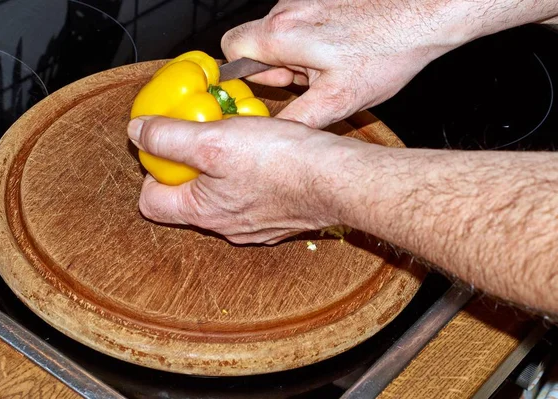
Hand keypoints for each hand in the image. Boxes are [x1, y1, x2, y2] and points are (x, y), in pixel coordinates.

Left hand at [127, 116, 362, 243]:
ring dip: (220, 169)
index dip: (151, 169)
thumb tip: (137, 132)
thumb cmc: (284, 163)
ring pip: (220, 196)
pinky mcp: (278, 218)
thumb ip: (169, 137)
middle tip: (204, 135)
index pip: (150, 201)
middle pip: (186, 197)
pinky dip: (249, 176)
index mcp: (202, 212)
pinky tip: (265, 157)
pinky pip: (250, 196)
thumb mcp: (214, 140)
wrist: (340, 180)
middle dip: (188, 165)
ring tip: (236, 141)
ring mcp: (254, 226)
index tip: (167, 144)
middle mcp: (226, 226)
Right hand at [221, 0, 466, 128]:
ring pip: (281, 34)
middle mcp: (288, 9)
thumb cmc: (388, 51)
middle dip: (277, 66)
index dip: (249, 74)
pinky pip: (302, 22)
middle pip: (256, 43)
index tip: (277, 85)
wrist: (425, 16)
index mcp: (282, 33)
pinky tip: (341, 50)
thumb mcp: (338, 100)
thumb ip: (295, 119)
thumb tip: (271, 136)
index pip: (232, 50)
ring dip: (297, 54)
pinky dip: (313, 40)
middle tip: (309, 79)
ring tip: (331, 65)